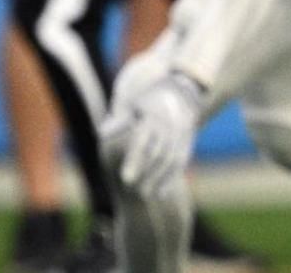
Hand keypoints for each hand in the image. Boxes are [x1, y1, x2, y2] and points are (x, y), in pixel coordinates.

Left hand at [100, 72, 203, 194]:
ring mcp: (182, 133)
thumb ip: (117, 122)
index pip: (143, 140)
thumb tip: (103, 133)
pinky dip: (172, 179)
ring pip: (173, 159)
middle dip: (149, 174)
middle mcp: (172, 123)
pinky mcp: (187, 142)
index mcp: (154, 113)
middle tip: (136, 193)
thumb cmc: (144, 102)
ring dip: (160, 180)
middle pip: (160, 153)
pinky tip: (162, 194)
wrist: (177, 92)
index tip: (125, 179)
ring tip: (146, 196)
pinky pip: (181, 162)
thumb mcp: (129, 106)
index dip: (135, 160)